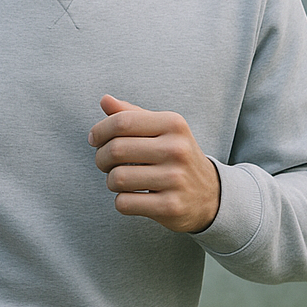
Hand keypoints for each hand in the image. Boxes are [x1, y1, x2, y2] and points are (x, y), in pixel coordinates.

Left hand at [89, 94, 220, 233]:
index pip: (122, 122)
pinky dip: (121, 201)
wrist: (210, 195)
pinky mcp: (170, 206)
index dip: (100, 131)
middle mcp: (177, 149)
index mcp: (173, 124)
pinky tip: (134, 197)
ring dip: (111, 181)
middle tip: (105, 163)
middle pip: (115, 149)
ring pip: (117, 178)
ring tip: (121, 181)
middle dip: (101, 158)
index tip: (95, 140)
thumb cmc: (176, 157)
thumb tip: (105, 100)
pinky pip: (124, 203)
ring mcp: (175, 179)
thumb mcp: (162, 130)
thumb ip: (133, 114)